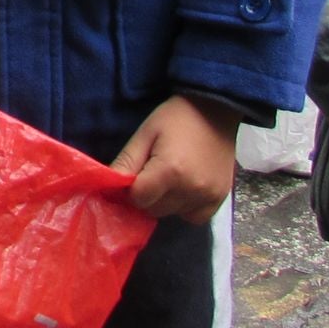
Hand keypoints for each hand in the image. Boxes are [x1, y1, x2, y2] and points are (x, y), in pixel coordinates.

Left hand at [113, 95, 239, 222]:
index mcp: (170, 171)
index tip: (133, 175)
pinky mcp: (220, 198)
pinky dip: (185, 208)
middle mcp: (190, 189)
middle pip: (155, 209)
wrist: (215, 110)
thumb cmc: (175, 118)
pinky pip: (194, 217)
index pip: (138, 199)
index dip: (130, 189)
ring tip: (170, 177)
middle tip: (151, 173)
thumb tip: (108, 187)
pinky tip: (185, 188)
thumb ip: (126, 162)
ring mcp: (208, 196)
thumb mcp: (144, 134)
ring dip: (165, 202)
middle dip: (147, 196)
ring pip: (172, 214)